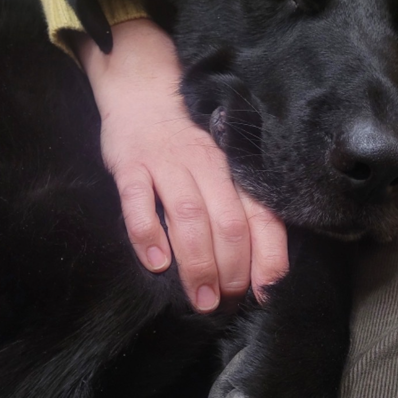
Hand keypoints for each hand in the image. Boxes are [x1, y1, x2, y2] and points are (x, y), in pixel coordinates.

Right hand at [74, 20, 288, 311]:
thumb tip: (259, 272)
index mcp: (233, 172)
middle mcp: (205, 167)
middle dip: (231, 269)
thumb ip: (238, 211)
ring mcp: (166, 165)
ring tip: (200, 298)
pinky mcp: (130, 166)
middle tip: (224, 302)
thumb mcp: (221, 171)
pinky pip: (138, 201)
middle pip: (228, 223)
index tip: (264, 294)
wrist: (143, 95)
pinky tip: (155, 263)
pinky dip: (147, 234)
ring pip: (189, 216)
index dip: (267, 258)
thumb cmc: (187, 146)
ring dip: (197, 263)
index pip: (261, 218)